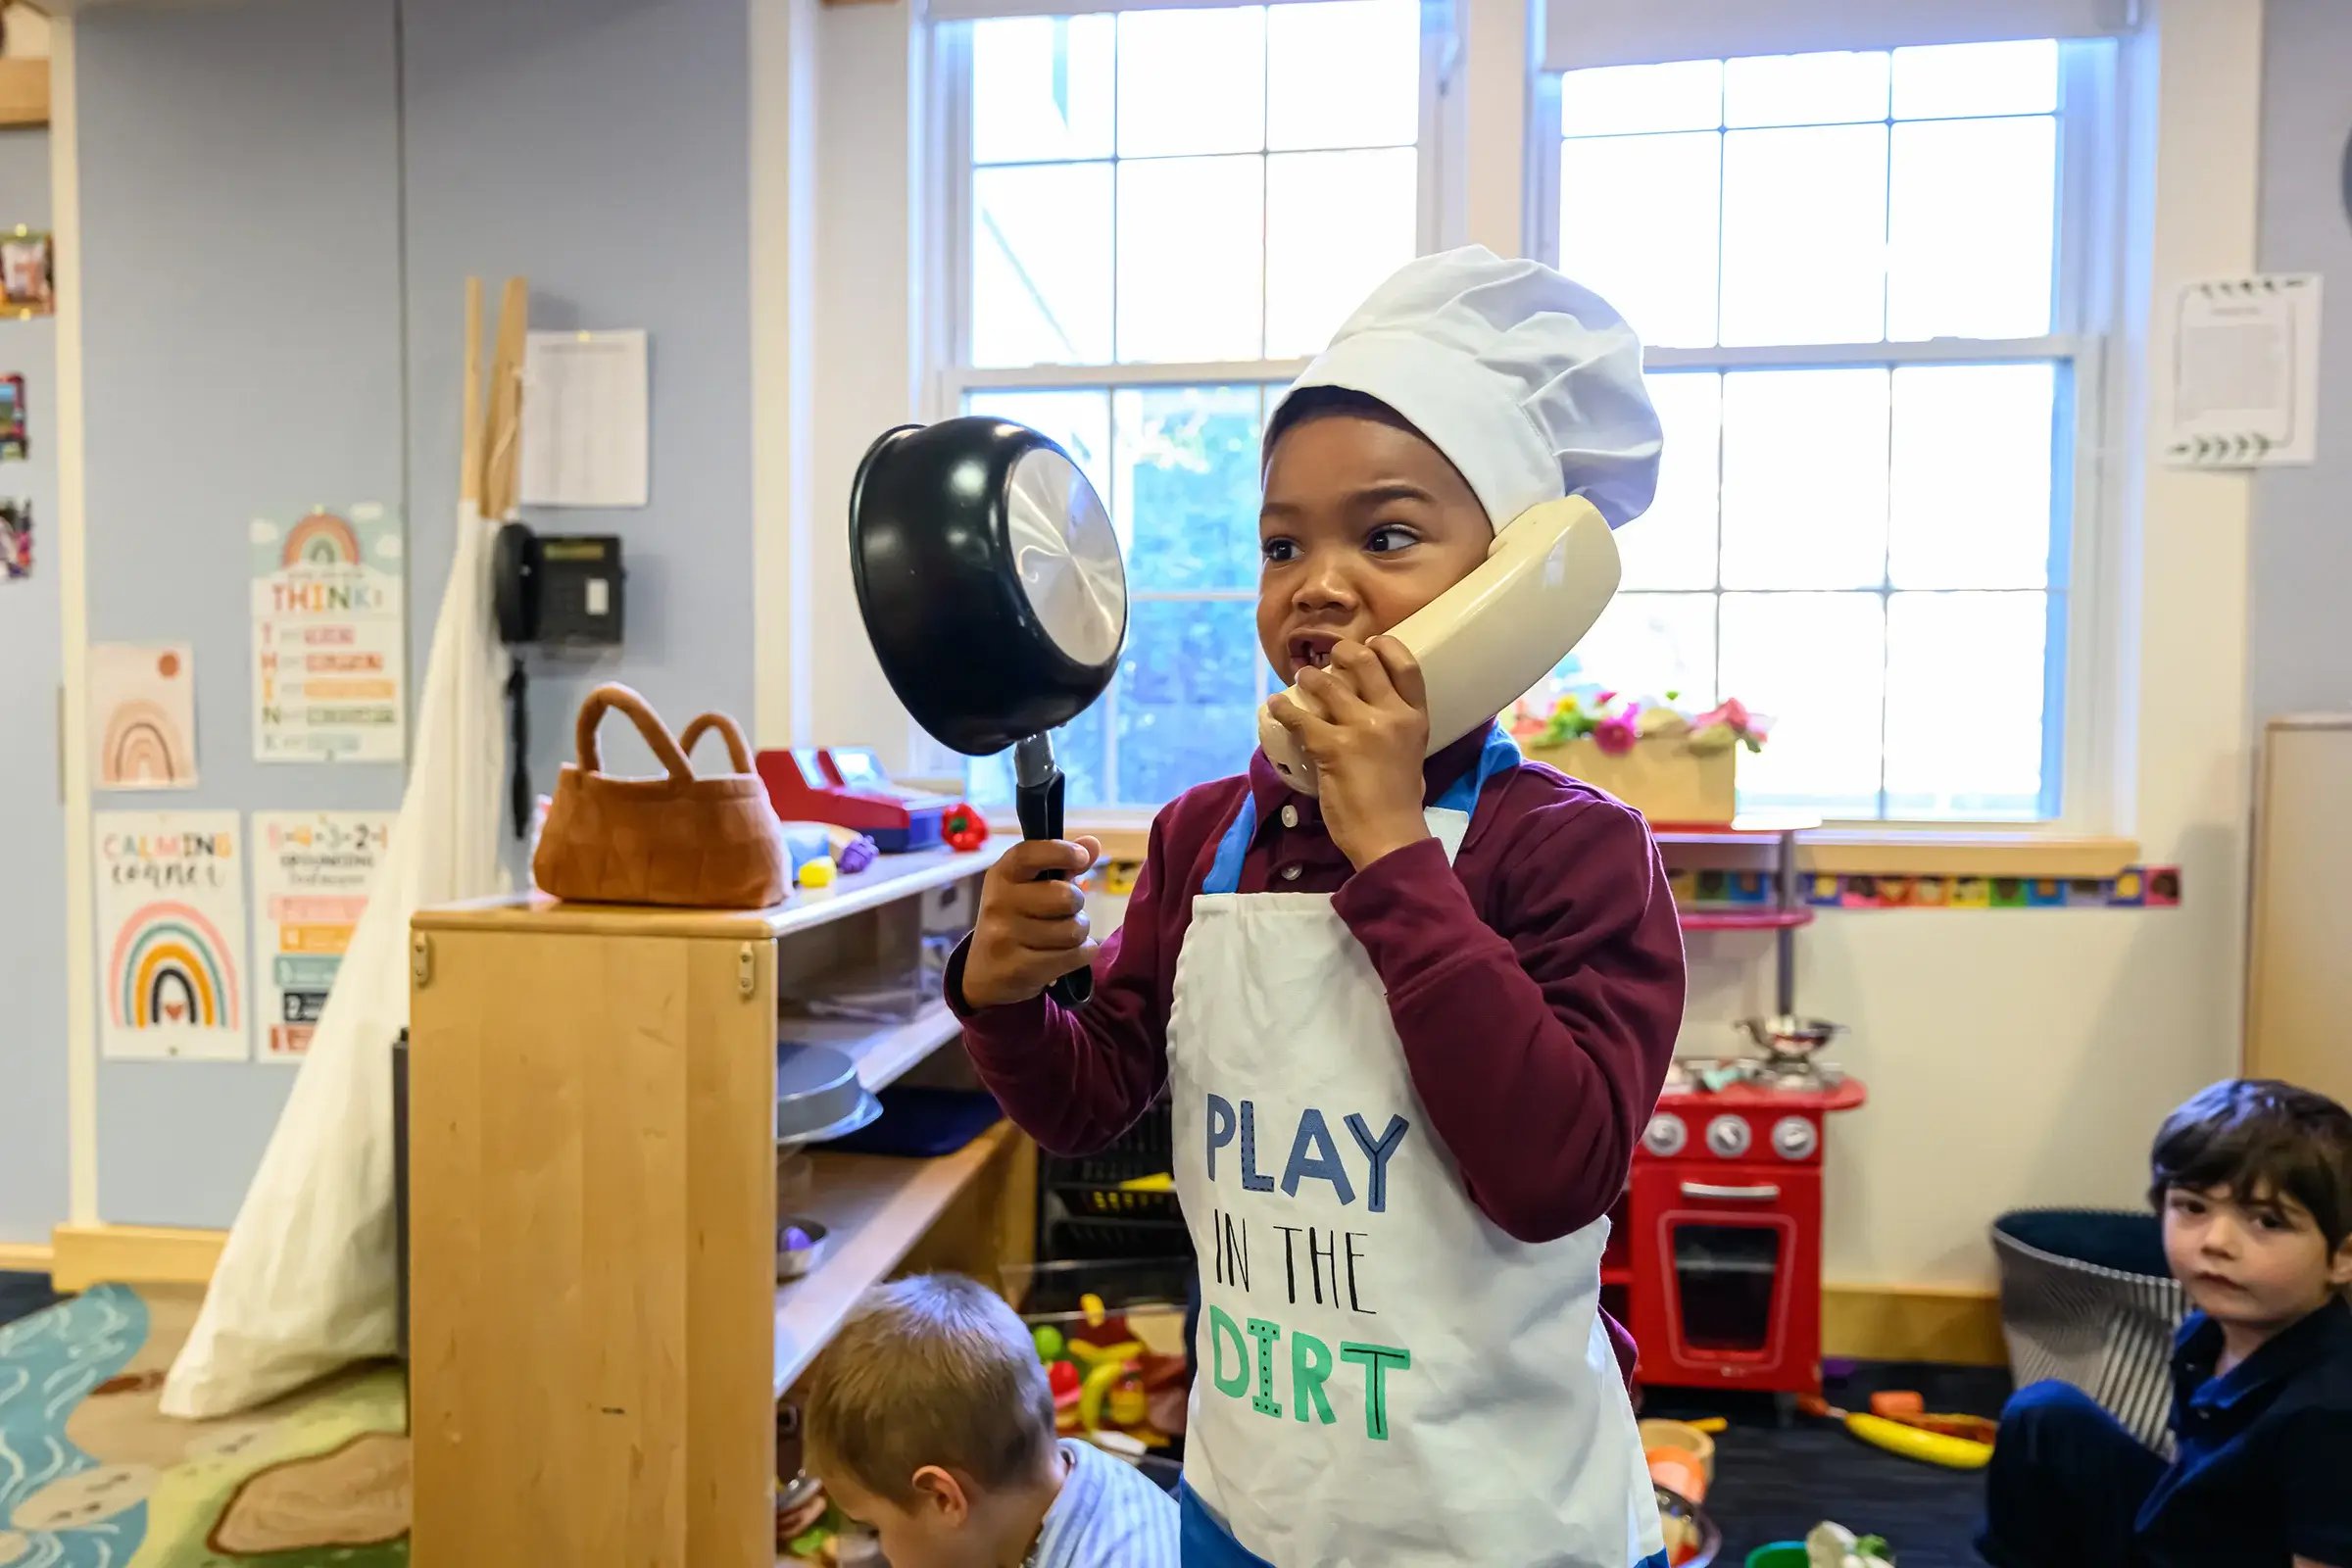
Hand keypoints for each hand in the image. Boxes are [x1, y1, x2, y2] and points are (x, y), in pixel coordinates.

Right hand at [959, 836, 1102, 1008]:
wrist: (984, 974)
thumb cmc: (1016, 922)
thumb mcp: (1029, 889)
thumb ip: (1061, 866)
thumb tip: (1092, 843)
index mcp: (1001, 876)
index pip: (1029, 854)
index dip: (1061, 851)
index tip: (1081, 858)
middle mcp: (998, 903)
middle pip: (1065, 896)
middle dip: (1077, 906)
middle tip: (1064, 913)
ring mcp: (1004, 937)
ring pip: (1074, 930)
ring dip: (1079, 934)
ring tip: (1061, 937)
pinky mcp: (1018, 969)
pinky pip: (1076, 956)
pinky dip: (1082, 955)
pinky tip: (1064, 956)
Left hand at [1269, 636, 1431, 869]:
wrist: (1389, 836)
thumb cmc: (1399, 801)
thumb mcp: (1411, 754)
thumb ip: (1397, 729)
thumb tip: (1374, 712)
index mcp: (1415, 718)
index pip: (1406, 665)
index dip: (1386, 646)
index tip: (1370, 642)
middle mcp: (1392, 716)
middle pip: (1364, 662)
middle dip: (1342, 652)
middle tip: (1329, 656)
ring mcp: (1362, 729)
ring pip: (1328, 684)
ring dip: (1310, 676)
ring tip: (1302, 678)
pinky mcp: (1333, 747)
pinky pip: (1300, 718)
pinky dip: (1283, 708)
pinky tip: (1274, 705)